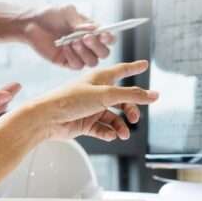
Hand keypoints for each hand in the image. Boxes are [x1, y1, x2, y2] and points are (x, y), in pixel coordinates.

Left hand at [23, 5, 114, 69]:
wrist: (31, 23)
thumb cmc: (51, 15)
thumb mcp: (68, 13)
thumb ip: (80, 22)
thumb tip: (94, 30)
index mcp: (92, 31)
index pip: (108, 39)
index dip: (109, 39)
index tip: (104, 35)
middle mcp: (88, 45)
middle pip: (104, 53)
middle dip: (97, 47)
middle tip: (85, 38)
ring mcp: (79, 55)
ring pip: (92, 62)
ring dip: (84, 53)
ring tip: (72, 42)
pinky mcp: (67, 63)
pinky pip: (77, 66)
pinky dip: (72, 57)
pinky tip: (64, 47)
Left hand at [29, 60, 157, 141]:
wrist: (47, 119)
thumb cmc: (70, 100)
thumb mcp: (106, 95)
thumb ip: (132, 95)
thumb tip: (153, 95)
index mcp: (100, 79)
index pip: (121, 70)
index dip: (133, 67)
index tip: (144, 64)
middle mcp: (96, 92)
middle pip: (121, 100)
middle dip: (130, 109)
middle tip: (134, 118)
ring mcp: (91, 109)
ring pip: (113, 118)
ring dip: (120, 126)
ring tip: (122, 134)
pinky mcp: (85, 123)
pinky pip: (102, 129)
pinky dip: (108, 133)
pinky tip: (110, 136)